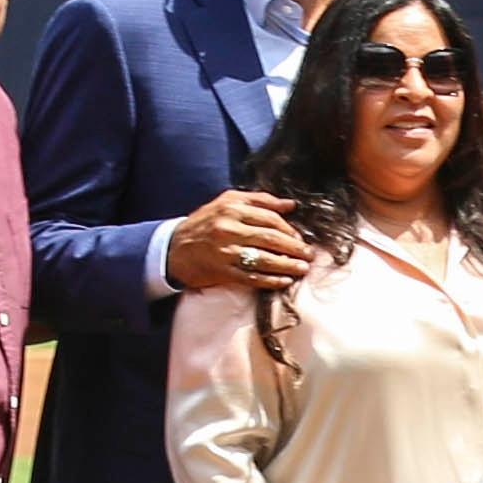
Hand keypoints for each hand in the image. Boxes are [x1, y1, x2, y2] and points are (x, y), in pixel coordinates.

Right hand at [167, 189, 307, 294]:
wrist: (173, 248)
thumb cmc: (205, 223)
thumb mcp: (227, 202)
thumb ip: (260, 200)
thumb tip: (291, 204)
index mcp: (232, 209)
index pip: (270, 219)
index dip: (289, 229)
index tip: (300, 237)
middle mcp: (229, 229)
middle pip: (271, 239)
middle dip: (295, 248)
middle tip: (309, 254)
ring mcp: (226, 252)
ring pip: (264, 259)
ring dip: (287, 266)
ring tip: (303, 268)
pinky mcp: (223, 271)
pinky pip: (252, 277)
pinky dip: (270, 280)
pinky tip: (284, 281)